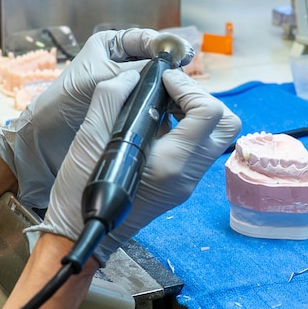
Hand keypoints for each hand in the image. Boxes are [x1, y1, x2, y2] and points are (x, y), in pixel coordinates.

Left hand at [0, 28, 168, 208]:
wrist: (46, 139)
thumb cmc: (65, 101)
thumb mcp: (101, 79)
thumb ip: (134, 70)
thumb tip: (167, 66)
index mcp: (109, 45)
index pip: (144, 39)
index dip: (164, 45)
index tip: (182, 54)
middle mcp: (118, 63)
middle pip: (153, 60)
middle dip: (167, 68)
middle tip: (185, 76)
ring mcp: (124, 87)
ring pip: (153, 82)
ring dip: (165, 88)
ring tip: (180, 93)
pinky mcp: (127, 109)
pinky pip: (148, 102)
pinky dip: (159, 105)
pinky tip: (171, 109)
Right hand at [37, 68, 239, 258]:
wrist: (81, 233)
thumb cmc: (80, 191)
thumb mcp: (88, 138)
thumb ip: (110, 98)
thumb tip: (132, 76)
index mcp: (171, 164)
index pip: (208, 113)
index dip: (188, 87)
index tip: (162, 81)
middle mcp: (188, 175)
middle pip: (227, 123)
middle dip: (202, 98)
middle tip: (169, 91)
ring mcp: (187, 182)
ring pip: (216, 135)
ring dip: (195, 111)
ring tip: (162, 103)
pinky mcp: (181, 183)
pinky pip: (199, 146)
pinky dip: (186, 127)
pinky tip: (155, 122)